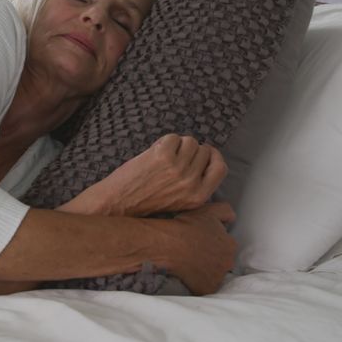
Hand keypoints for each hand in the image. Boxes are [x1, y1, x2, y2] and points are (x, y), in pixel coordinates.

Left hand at [63, 134, 227, 216]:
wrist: (120, 203)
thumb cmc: (148, 202)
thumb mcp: (182, 202)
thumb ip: (197, 184)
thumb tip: (208, 158)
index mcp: (199, 196)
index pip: (221, 168)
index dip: (214, 156)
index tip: (206, 152)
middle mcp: (191, 183)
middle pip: (203, 150)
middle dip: (190, 150)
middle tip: (175, 159)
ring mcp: (177, 168)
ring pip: (189, 141)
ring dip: (177, 145)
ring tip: (164, 158)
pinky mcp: (162, 156)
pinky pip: (172, 137)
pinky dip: (164, 142)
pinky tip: (154, 154)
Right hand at [158, 202, 237, 294]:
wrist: (168, 245)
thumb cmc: (187, 227)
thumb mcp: (209, 210)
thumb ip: (227, 212)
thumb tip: (232, 219)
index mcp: (230, 245)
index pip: (227, 246)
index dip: (214, 244)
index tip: (202, 242)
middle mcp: (228, 263)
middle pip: (222, 262)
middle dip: (212, 259)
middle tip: (196, 253)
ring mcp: (217, 277)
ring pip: (214, 275)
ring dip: (206, 271)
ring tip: (190, 264)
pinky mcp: (206, 289)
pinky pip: (204, 287)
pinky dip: (198, 283)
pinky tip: (188, 275)